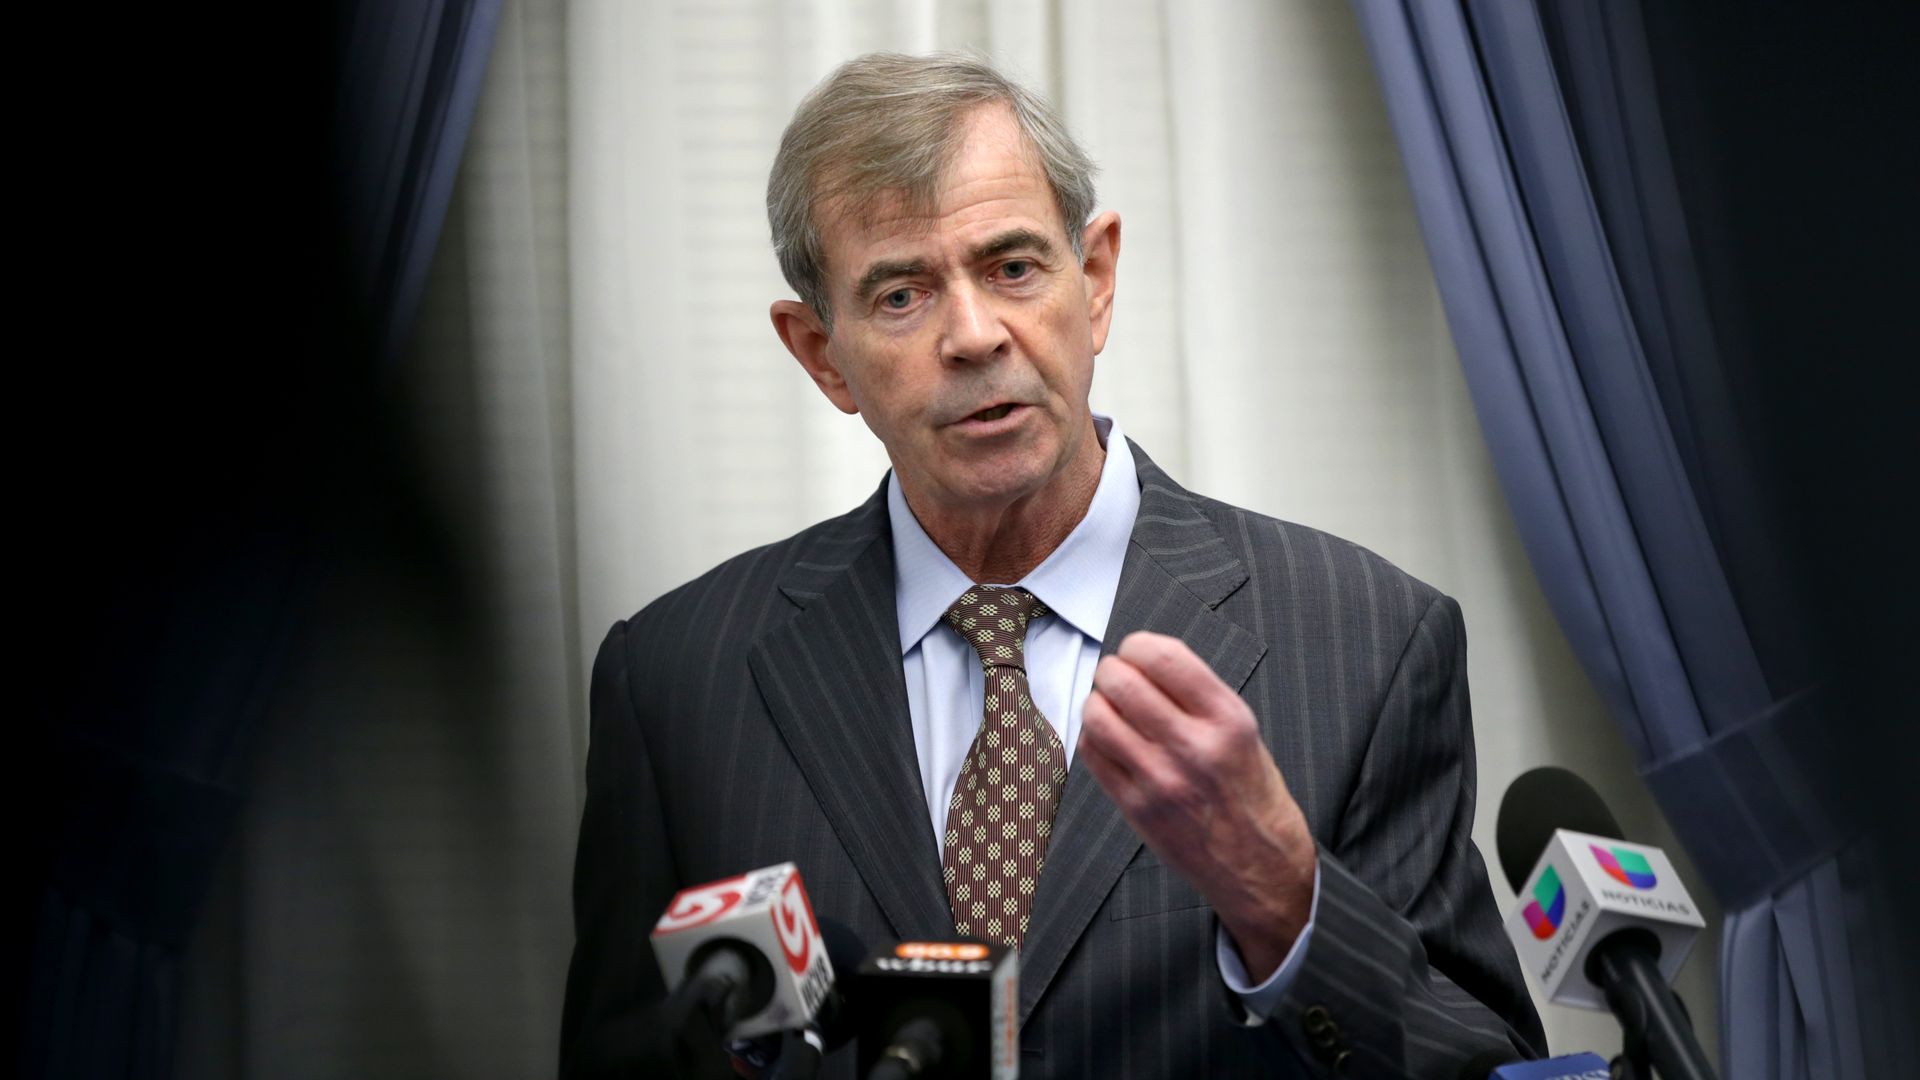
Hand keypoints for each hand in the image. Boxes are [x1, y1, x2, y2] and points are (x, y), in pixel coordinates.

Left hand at [1078, 631, 1316, 978]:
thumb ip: (1198, 696)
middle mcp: (1193, 747)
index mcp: (1228, 720)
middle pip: (1122, 681)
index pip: (1164, 657)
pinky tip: (1110, 739)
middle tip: (1117, 677)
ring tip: (1111, 708)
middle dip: (1112, 670)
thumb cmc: (1253, 795)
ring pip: (1097, 715)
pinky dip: (1093, 736)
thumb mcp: (1245, 732)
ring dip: (1097, 702)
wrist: (1262, 868)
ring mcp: (1160, 780)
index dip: (1138, 645)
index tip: (1136, 651)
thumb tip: (1145, 659)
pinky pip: (1092, 753)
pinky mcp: (1135, 807)